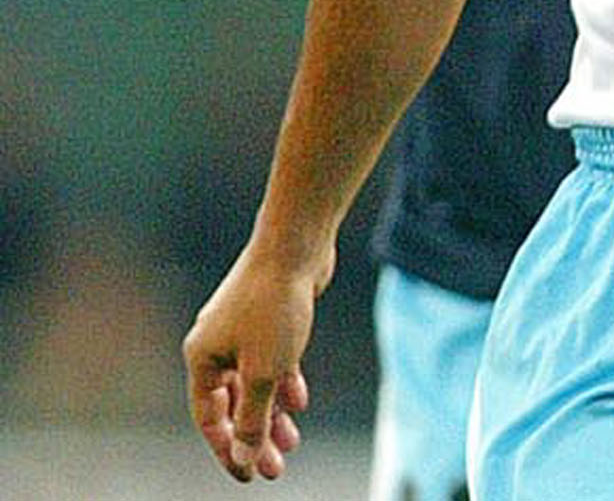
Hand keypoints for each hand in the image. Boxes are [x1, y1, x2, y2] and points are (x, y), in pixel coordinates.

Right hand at [183, 247, 320, 482]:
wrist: (296, 248)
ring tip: (293, 440)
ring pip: (255, 384)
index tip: (247, 476)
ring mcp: (242, 332)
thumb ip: (253, 416)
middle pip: (232, 404)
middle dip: (253, 437)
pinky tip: (300, 402)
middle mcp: (216, 345)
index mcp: (201, 358)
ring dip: (272, 413)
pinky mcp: (269, 320)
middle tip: (275, 468)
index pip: (208, 418)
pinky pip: (272, 362)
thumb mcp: (265, 372)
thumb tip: (244, 456)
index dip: (226, 450)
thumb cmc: (275, 307)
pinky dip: (284, 382)